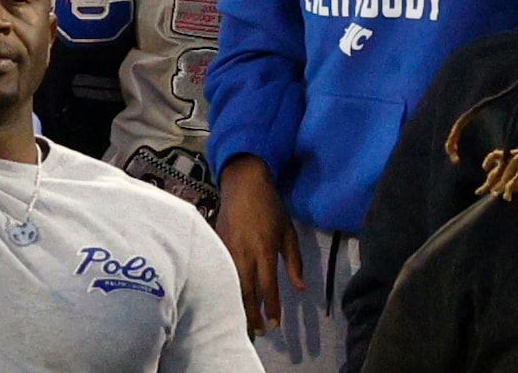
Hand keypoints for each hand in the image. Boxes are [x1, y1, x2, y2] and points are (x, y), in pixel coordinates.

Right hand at [216, 156, 303, 332]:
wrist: (244, 185)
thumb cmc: (271, 207)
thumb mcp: (288, 231)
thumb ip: (294, 261)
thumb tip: (300, 287)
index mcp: (265, 249)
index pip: (268, 286)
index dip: (272, 307)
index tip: (275, 323)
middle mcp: (245, 253)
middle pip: (247, 292)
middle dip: (252, 315)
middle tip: (259, 332)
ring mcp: (227, 251)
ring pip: (231, 286)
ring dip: (238, 307)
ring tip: (245, 323)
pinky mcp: (216, 246)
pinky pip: (220, 274)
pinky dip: (225, 291)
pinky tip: (229, 301)